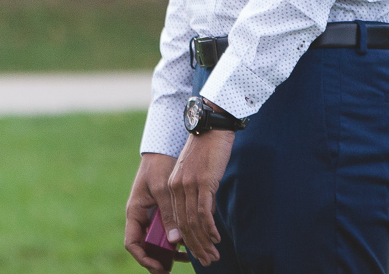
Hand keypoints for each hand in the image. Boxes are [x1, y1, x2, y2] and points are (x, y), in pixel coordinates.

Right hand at [124, 153, 176, 271]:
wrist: (163, 150)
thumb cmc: (158, 166)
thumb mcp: (162, 190)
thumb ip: (168, 214)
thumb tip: (175, 240)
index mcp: (134, 212)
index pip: (132, 243)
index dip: (144, 258)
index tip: (160, 266)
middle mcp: (141, 217)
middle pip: (145, 247)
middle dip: (158, 260)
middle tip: (172, 271)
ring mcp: (151, 216)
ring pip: (157, 242)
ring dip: (169, 253)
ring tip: (187, 259)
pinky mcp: (162, 213)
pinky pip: (166, 232)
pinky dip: (176, 241)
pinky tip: (189, 245)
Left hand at [164, 129, 233, 266]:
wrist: (210, 128)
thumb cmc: (206, 152)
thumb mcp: (196, 175)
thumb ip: (196, 195)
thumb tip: (202, 218)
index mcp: (172, 186)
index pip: (176, 220)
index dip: (185, 240)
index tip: (196, 253)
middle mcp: (176, 187)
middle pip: (182, 225)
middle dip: (195, 247)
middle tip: (207, 261)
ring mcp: (188, 185)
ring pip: (192, 222)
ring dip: (203, 242)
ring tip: (213, 256)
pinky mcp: (202, 181)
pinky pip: (203, 211)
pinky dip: (209, 228)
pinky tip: (216, 239)